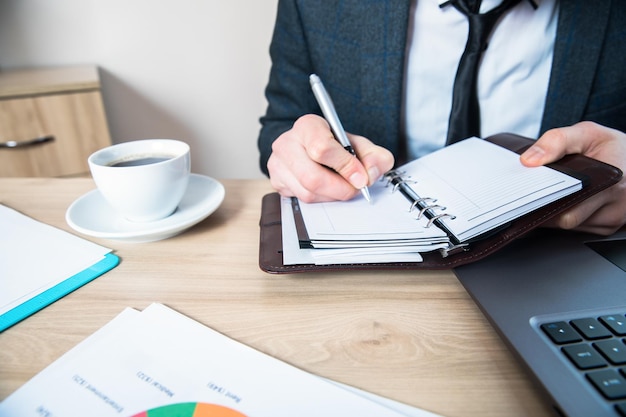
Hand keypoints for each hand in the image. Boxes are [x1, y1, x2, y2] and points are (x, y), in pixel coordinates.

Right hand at [267, 114, 394, 202]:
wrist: (311, 148)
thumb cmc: (334, 145)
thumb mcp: (359, 144)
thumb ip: (375, 157)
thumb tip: (369, 175)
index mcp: (308, 126)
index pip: (322, 148)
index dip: (345, 166)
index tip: (361, 177)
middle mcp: (287, 143)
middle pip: (312, 177)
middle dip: (340, 189)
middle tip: (354, 188)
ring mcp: (277, 164)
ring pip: (307, 193)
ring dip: (331, 196)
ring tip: (341, 186)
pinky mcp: (276, 182)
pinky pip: (300, 200)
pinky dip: (320, 199)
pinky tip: (326, 189)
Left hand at [521, 121, 625, 234]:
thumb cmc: (617, 148)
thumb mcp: (588, 133)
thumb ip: (557, 141)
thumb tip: (529, 160)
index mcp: (610, 184)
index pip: (566, 210)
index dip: (541, 205)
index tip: (522, 197)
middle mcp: (614, 208)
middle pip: (565, 221)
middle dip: (543, 209)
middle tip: (527, 194)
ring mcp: (612, 221)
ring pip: (569, 227)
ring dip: (553, 213)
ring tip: (546, 193)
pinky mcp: (608, 228)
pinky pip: (578, 228)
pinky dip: (564, 215)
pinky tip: (560, 200)